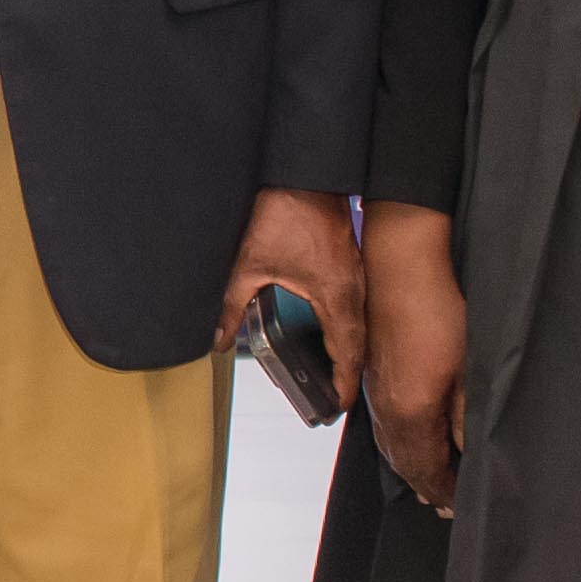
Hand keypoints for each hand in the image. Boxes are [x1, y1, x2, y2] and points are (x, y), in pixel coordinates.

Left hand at [221, 187, 367, 406]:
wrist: (305, 176)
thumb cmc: (285, 213)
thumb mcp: (249, 265)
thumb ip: (233, 306)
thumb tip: (219, 338)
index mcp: (335, 296)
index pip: (348, 352)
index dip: (344, 383)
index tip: (338, 406)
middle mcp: (353, 290)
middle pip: (359, 344)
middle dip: (348, 374)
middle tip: (335, 399)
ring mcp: (356, 276)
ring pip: (360, 325)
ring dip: (350, 351)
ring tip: (336, 375)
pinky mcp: (351, 264)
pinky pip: (356, 306)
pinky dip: (348, 327)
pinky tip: (334, 334)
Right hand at [362, 206, 466, 515]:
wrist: (401, 264)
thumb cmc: (438, 309)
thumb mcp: (467, 368)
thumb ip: (466, 417)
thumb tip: (467, 453)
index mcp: (411, 412)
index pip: (427, 470)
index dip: (445, 491)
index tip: (460, 507)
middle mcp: (387, 409)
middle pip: (405, 464)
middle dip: (427, 486)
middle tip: (445, 506)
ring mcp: (376, 390)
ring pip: (391, 446)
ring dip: (412, 468)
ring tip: (429, 484)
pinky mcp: (374, 373)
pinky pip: (385, 425)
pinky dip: (399, 445)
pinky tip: (410, 441)